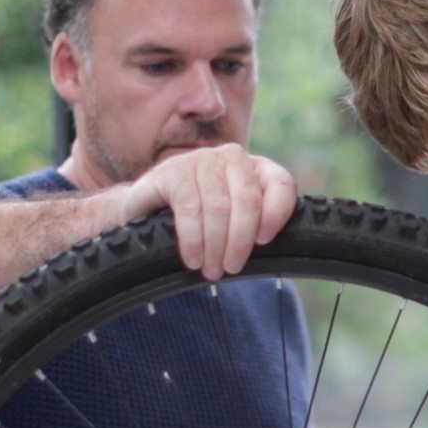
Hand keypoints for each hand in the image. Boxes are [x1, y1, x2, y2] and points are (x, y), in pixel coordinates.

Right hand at [119, 143, 296, 279]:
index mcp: (256, 169)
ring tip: (210, 270)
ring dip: (215, 245)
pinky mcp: (172, 171)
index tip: (264, 242)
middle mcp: (232, 157)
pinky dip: (193, 239)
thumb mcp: (234, 223)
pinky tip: (193, 258)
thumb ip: (256, 226)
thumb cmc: (201, 221)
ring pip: (218, 207)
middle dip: (241, 240)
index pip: (281, 184)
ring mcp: (201, 160)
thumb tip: (274, 248)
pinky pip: (189, 208)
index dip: (277, 214)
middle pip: (248, 199)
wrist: (146, 210)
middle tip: (231, 268)